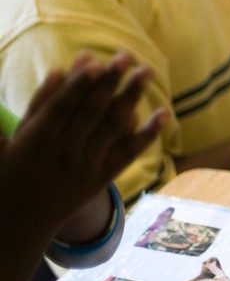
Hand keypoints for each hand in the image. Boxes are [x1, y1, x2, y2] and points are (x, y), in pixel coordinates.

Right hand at [2, 52, 165, 222]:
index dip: (78, 85)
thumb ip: (39, 105)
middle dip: (109, 83)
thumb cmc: (12, 171)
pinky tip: (163, 114)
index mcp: (35, 143)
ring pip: (112, 128)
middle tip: (126, 56)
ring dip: (131, 98)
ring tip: (146, 72)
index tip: (94, 61)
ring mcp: (85, 168)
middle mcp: (64, 154)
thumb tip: (60, 70)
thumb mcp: (15, 139)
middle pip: (91, 113)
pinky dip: (147, 135)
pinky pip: (128, 154)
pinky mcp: (102, 179)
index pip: (61, 108)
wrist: (19, 224)